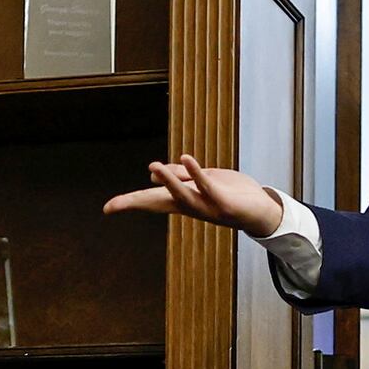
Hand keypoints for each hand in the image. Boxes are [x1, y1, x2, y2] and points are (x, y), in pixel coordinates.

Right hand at [102, 154, 284, 237]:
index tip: (107, 208)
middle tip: (112, 205)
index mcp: (182, 201)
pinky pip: (207, 186)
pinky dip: (196, 173)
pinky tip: (186, 158)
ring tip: (152, 167)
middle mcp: (190, 207)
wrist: (260, 210)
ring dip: (168, 180)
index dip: (130, 202)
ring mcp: (206, 207)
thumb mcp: (202, 182)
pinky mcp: (223, 202)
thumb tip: (152, 174)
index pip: (151, 201)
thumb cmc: (229, 194)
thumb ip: (180, 176)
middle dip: (135, 203)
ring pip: (182, 195)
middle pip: (158, 203)